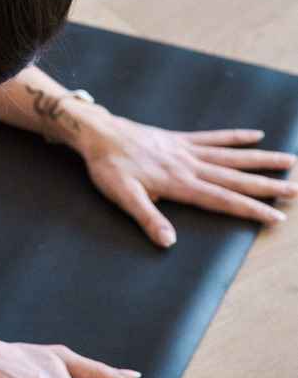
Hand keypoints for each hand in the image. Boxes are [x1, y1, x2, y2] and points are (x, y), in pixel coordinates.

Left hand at [73, 109, 296, 246]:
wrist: (99, 134)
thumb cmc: (109, 168)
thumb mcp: (123, 197)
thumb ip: (148, 219)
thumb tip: (168, 242)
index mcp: (179, 182)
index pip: (222, 199)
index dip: (250, 208)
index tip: (275, 216)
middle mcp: (189, 165)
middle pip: (235, 177)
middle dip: (267, 185)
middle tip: (295, 190)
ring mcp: (187, 149)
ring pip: (232, 156)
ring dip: (261, 159)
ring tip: (288, 161)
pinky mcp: (181, 139)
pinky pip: (214, 137)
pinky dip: (236, 137)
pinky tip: (256, 135)